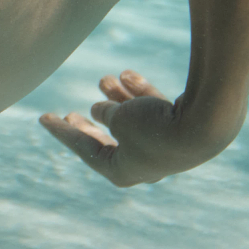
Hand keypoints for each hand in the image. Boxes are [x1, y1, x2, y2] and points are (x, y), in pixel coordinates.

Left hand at [39, 70, 220, 187]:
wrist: (207, 122)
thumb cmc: (155, 125)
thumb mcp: (121, 118)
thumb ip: (108, 114)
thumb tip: (100, 111)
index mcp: (121, 173)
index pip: (85, 150)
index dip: (62, 131)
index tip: (42, 117)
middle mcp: (143, 166)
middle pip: (108, 145)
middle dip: (90, 126)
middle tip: (71, 114)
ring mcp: (164, 150)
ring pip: (133, 123)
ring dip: (117, 100)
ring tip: (104, 78)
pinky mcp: (181, 132)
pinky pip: (154, 113)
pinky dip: (140, 95)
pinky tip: (128, 76)